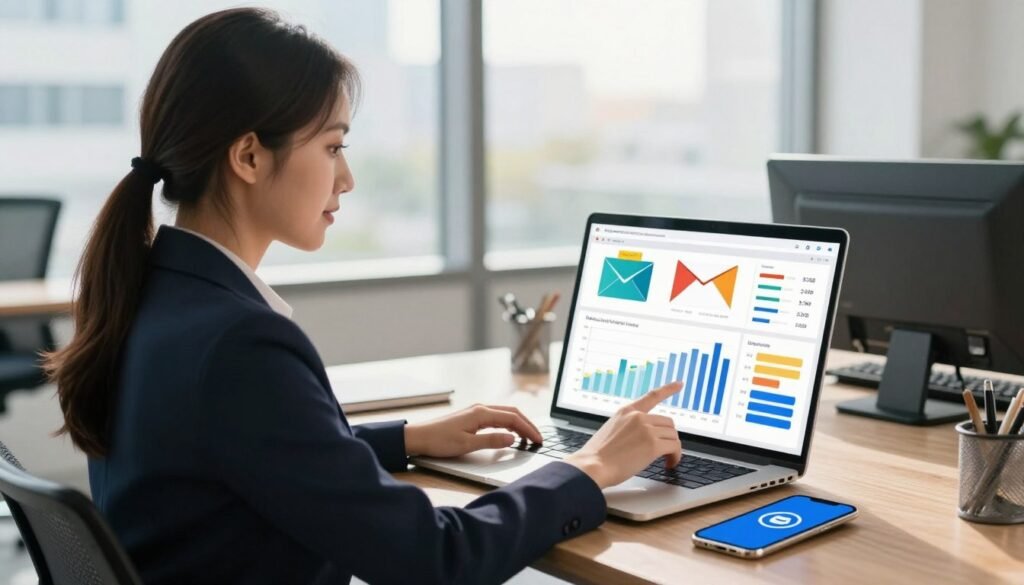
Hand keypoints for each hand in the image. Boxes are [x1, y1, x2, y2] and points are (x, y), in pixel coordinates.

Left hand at [404, 404, 543, 457]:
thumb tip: (512, 439)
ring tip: (528, 436)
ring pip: (505, 413)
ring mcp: (476, 411)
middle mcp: (480, 408)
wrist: (418, 437)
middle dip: (527, 425)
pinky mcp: (471, 416)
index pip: (513, 419)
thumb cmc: (439, 441)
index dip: (528, 429)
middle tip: (538, 438)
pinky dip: (508, 423)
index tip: (538, 440)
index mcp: (481, 413)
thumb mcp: (467, 445)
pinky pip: (496, 416)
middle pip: (512, 413)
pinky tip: (510, 432)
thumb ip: (491, 441)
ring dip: (519, 423)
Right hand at [564, 382, 683, 488]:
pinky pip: (675, 448)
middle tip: (665, 451)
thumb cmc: (598, 455)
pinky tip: (670, 464)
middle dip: (668, 437)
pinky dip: (676, 457)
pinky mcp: (653, 445)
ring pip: (673, 436)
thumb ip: (629, 428)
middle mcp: (638, 417)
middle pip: (668, 423)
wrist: (593, 466)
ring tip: (666, 460)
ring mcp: (646, 430)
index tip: (679, 383)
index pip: (652, 396)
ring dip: (673, 449)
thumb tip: (642, 438)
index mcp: (626, 411)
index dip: (668, 389)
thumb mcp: (611, 430)